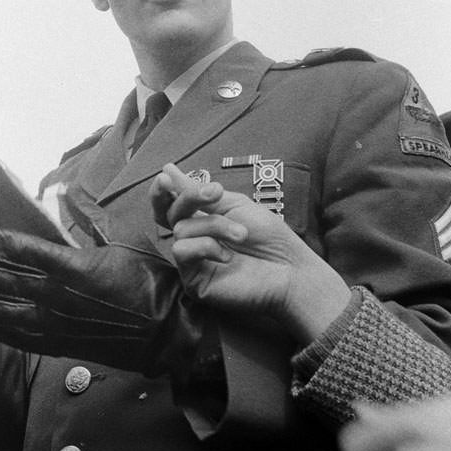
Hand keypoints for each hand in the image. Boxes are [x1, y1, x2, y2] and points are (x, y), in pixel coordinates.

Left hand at [0, 223, 199, 375]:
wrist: (170, 333)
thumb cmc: (151, 283)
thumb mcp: (122, 244)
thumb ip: (87, 226)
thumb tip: (65, 199)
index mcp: (74, 267)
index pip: (17, 249)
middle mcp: (56, 297)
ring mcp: (52, 324)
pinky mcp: (53, 343)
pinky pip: (8, 332)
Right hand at [150, 163, 349, 342]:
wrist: (288, 269)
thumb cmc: (269, 238)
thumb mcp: (235, 204)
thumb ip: (201, 191)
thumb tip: (169, 170)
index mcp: (201, 220)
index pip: (170, 204)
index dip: (161, 190)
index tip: (166, 175)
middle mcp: (193, 239)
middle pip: (169, 212)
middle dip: (190, 197)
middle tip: (215, 193)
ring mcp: (192, 261)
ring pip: (181, 229)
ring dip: (215, 226)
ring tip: (241, 235)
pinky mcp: (192, 280)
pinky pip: (182, 251)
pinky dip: (206, 246)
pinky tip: (227, 256)